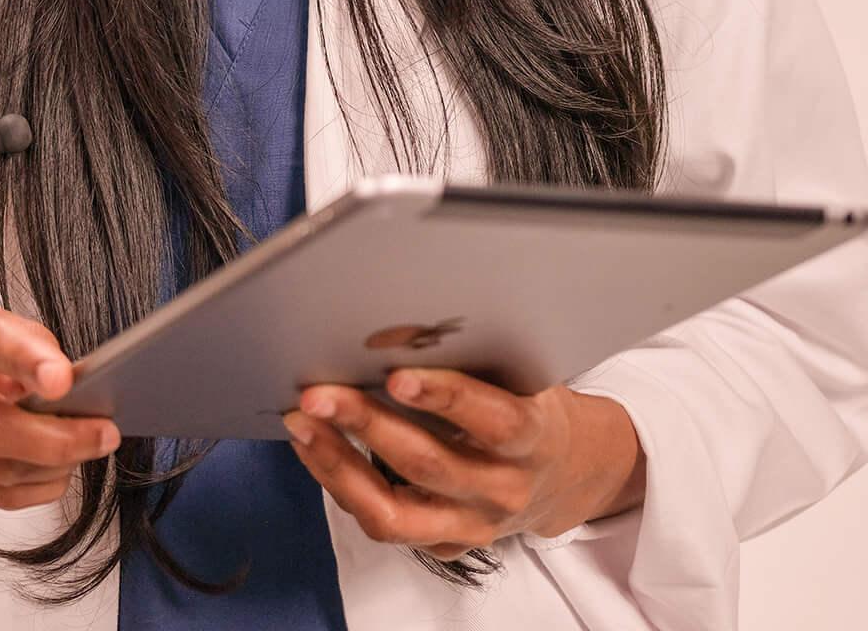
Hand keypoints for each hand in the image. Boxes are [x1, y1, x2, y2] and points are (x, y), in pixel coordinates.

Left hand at [281, 369, 645, 559]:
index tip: (397, 375)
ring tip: (301, 423)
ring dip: (338, 465)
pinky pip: (382, 523)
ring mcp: (471, 525)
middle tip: (318, 394)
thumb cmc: (531, 407)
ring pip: (394, 513)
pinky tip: (314, 449)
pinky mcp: (444, 543)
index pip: (495, 421)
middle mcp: (501, 490)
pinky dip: (341, 485)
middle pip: (428, 465)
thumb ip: (477, 360)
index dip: (446, 398)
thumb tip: (399, 323)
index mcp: (533, 440)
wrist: (566, 475)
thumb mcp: (524, 379)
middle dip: (366, 425)